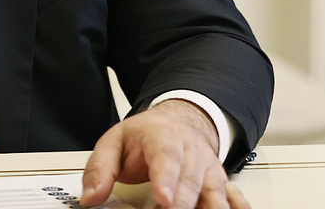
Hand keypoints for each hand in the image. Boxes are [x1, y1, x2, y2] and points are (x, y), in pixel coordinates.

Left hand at [80, 99, 249, 208]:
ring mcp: (209, 168)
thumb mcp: (114, 143)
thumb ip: (100, 169)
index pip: (166, 156)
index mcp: (163, 136)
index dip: (166, 178)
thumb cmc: (145, 136)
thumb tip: (90, 197)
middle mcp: (192, 152)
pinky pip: (234, 200)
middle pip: (192, 180)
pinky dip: (233, 208)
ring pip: (216, 192)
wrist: (176, 123)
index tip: (163, 199)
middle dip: (183, 203)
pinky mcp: (222, 184)